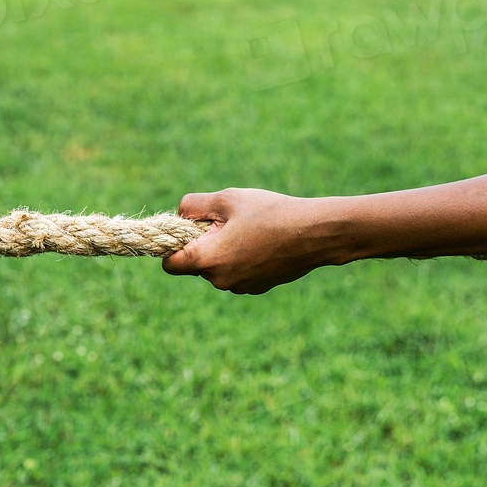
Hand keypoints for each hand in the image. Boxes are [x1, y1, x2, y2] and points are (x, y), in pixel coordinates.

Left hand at [162, 188, 349, 294]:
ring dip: (222, 252)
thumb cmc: (270, 212)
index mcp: (207, 260)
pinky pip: (236, 273)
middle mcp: (220, 280)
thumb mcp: (226, 199)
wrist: (317, 233)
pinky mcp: (257, 287)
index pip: (169, 265)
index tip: (185, 231)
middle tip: (224, 223)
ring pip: (216, 269)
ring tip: (247, 230)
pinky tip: (261, 242)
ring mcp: (240, 287)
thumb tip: (180, 215)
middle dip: (201, 245)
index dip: (171, 248)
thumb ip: (193, 205)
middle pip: (194, 265)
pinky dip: (240, 260)